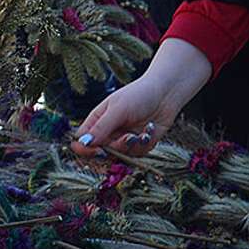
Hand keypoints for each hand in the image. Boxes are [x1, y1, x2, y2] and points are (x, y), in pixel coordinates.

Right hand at [71, 38, 212, 155]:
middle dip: (113, 149)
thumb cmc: (139, 95)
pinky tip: (149, 130)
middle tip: (127, 138)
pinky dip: (143, 144)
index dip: (85, 148)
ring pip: (119, 156)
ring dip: (131, 146)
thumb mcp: (118, 109)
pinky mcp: (139, 145)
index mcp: (97, 120)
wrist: (167, 93)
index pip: (82, 141)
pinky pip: (136, 154)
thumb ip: (101, 128)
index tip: (97, 150)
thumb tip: (82, 143)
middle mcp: (108, 132)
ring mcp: (123, 139)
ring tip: (140, 133)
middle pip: (100, 152)